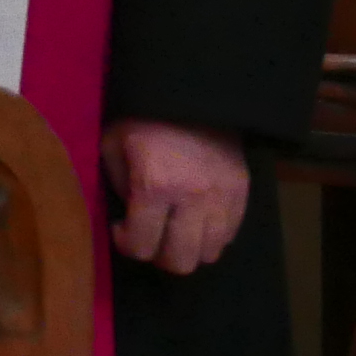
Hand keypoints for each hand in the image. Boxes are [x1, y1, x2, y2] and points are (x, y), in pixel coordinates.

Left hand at [105, 119, 250, 273]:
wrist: (192, 94)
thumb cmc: (143, 119)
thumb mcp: (113, 146)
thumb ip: (119, 187)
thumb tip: (129, 218)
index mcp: (155, 186)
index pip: (142, 245)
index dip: (126, 244)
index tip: (121, 229)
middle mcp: (193, 200)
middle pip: (180, 261)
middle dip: (158, 255)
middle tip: (149, 236)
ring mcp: (222, 200)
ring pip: (208, 254)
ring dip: (187, 248)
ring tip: (173, 229)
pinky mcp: (242, 195)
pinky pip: (228, 237)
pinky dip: (209, 237)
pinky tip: (194, 219)